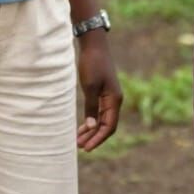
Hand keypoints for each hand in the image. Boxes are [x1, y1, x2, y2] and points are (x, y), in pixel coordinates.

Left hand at [77, 32, 122, 151]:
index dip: (98, 139)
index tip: (86, 148)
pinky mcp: (103, 92)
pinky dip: (91, 121)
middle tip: (79, 146)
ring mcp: (109, 96)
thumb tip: (92, 126)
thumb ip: (91, 107)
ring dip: (92, 130)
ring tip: (78, 140)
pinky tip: (83, 126)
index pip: (109, 126)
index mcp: (114, 100)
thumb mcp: (90, 86)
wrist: (94, 45)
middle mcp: (115, 100)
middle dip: (94, 137)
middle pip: (107, 125)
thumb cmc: (92, 64)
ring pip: (103, 120)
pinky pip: (99, 112)